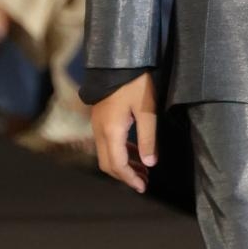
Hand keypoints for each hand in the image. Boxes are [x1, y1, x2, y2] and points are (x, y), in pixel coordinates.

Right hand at [91, 73, 158, 192]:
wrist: (117, 61)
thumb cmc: (135, 83)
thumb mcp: (147, 110)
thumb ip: (148, 138)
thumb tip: (149, 164)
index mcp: (111, 131)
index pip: (117, 165)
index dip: (130, 179)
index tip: (143, 187)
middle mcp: (99, 130)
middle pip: (108, 164)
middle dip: (125, 176)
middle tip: (143, 182)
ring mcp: (97, 125)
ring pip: (106, 154)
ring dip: (123, 165)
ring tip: (142, 170)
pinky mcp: (100, 119)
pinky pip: (107, 143)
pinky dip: (120, 152)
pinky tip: (135, 152)